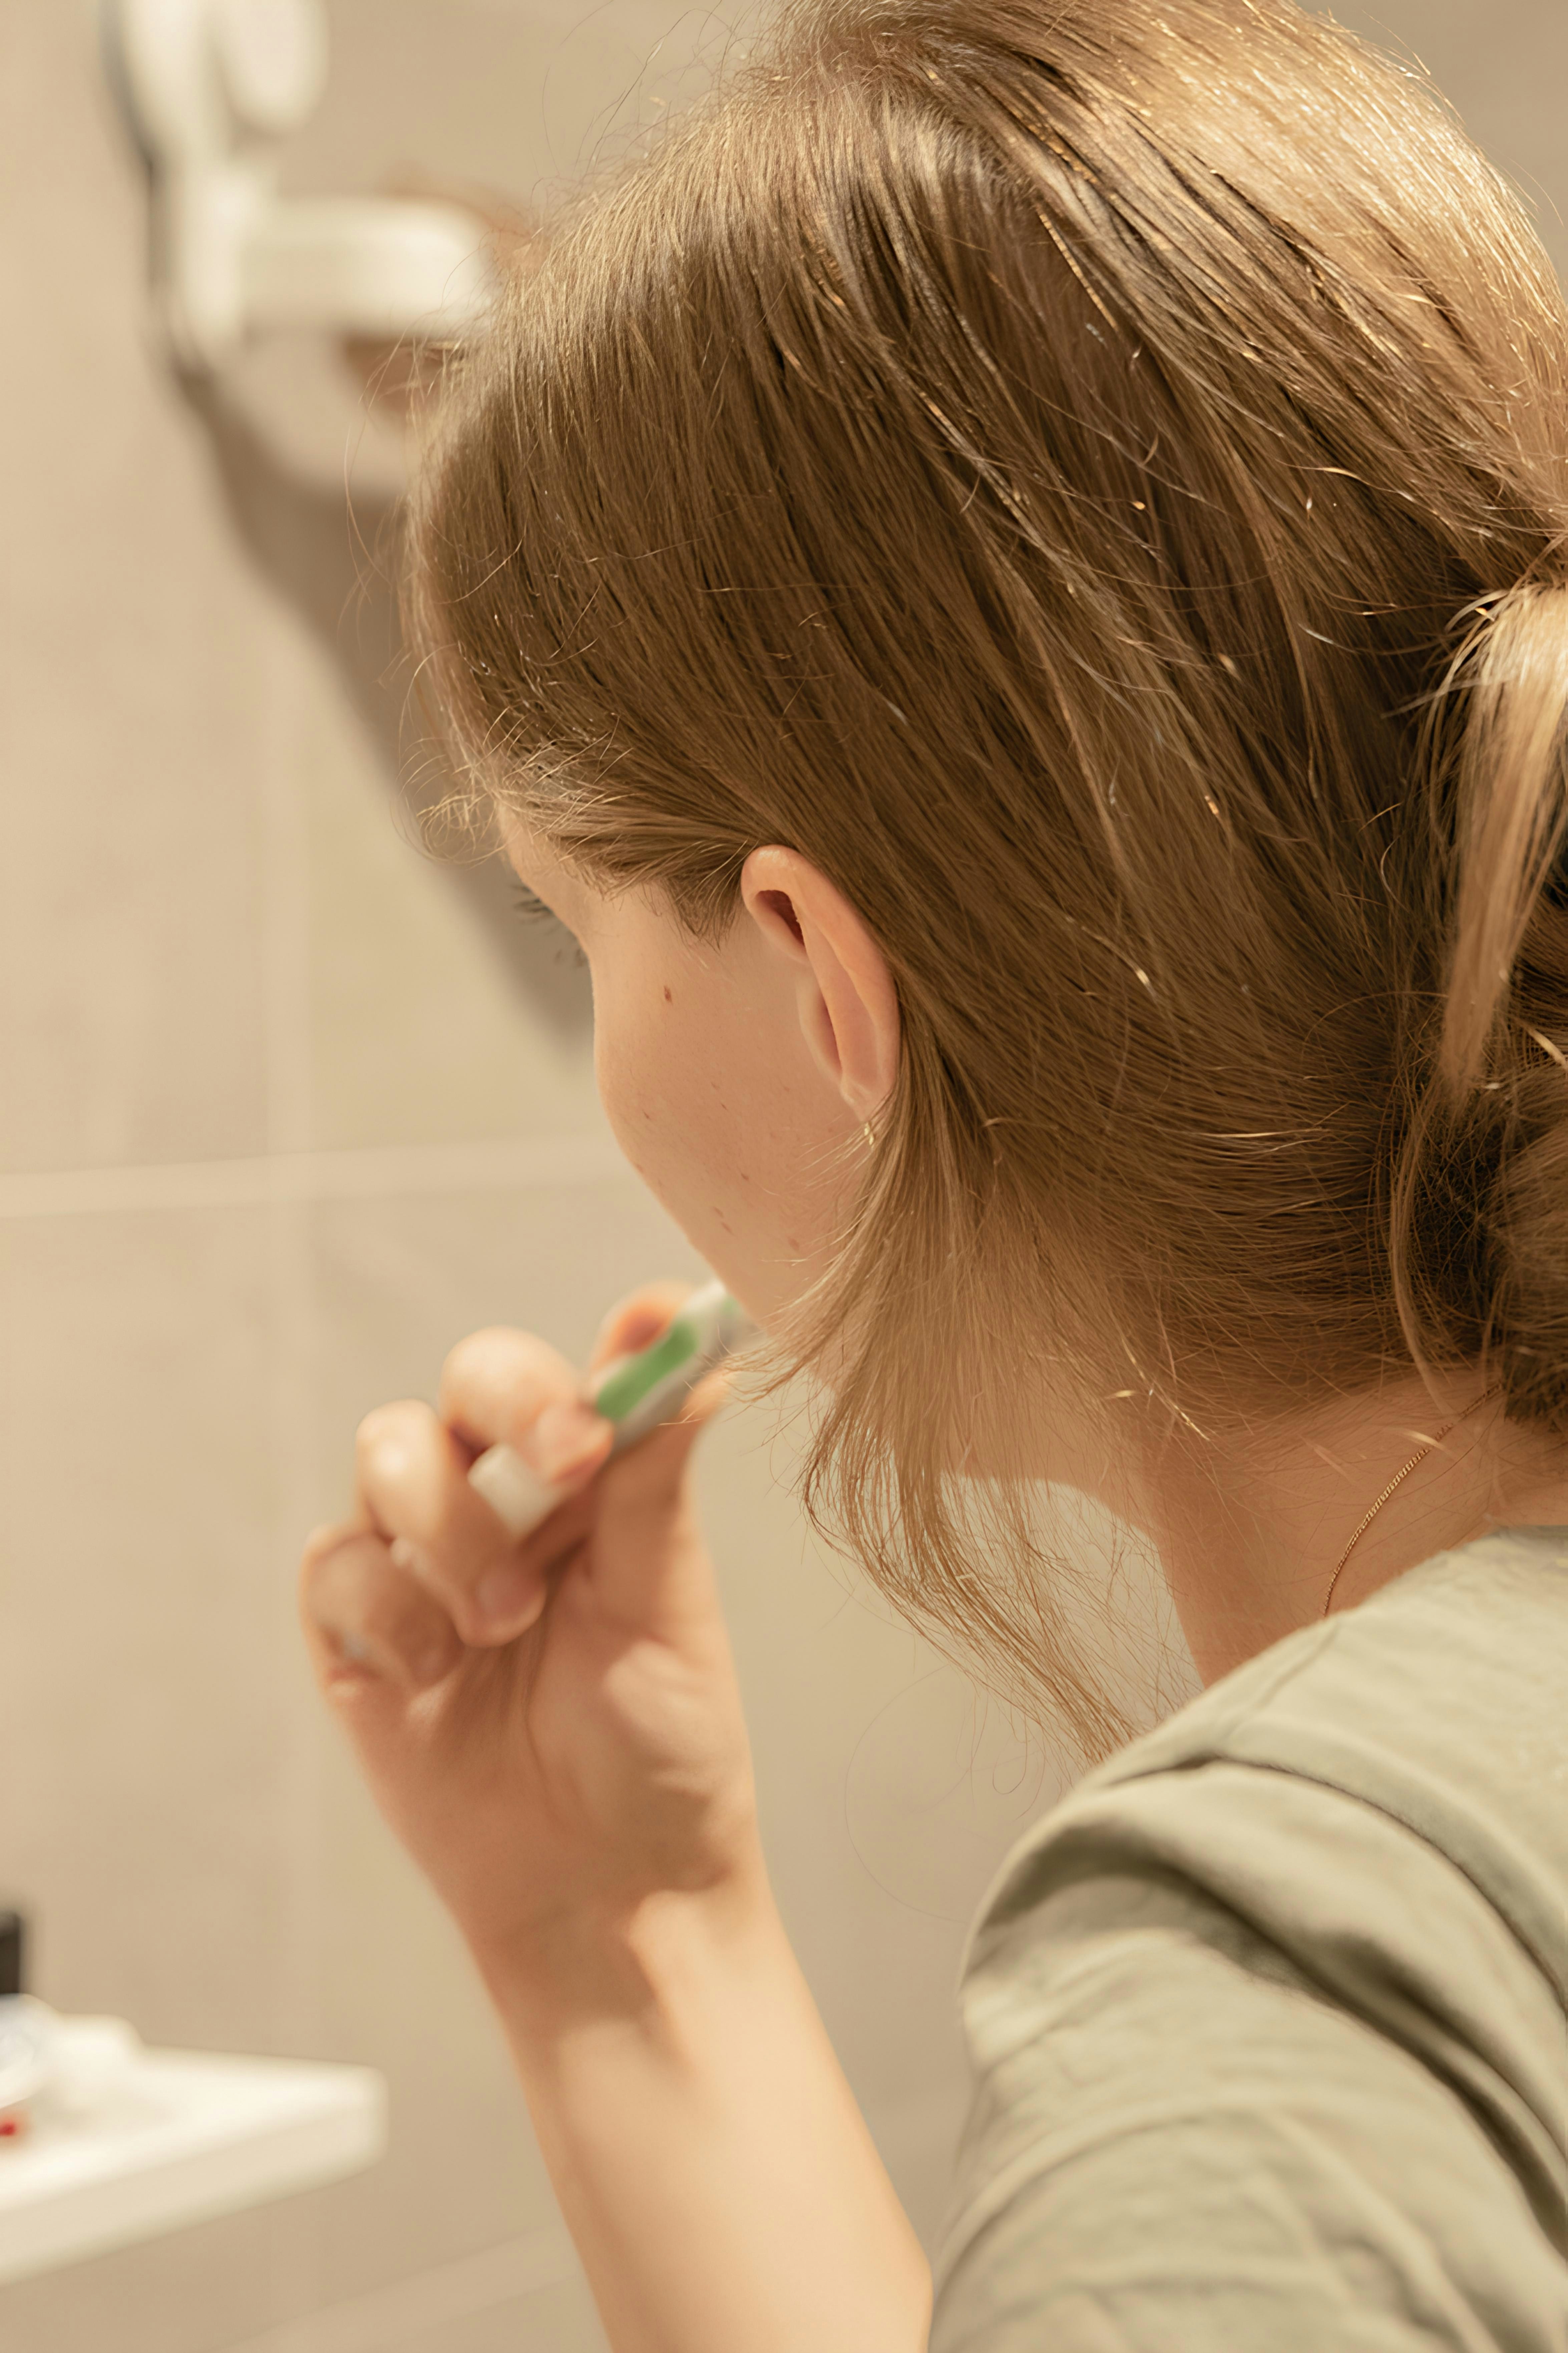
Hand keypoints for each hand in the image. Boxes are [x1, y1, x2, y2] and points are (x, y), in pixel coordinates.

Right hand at [299, 1284, 761, 1990]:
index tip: (604, 1410)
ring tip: (505, 1622)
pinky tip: (438, 1675)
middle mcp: (499, 1500)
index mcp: (586, 1482)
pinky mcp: (355, 1632)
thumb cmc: (660, 1743)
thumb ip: (659, 1473)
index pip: (559, 1374)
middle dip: (509, 1408)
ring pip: (387, 1455)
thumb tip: (692, 1340)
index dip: (571, 1367)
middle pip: (463, 1386)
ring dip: (451, 1529)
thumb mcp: (670, 1602)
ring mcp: (420, 1560)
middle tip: (568, 1464)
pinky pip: (335, 1565)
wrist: (609, 1886)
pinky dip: (390, 1613)